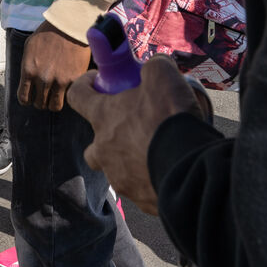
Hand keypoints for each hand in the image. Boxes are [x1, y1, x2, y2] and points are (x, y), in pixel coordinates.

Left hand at [17, 22, 91, 111]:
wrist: (69, 26)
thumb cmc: (48, 33)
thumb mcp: (29, 47)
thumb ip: (27, 65)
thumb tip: (27, 80)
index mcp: (28, 70)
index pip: (24, 98)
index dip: (27, 100)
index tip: (31, 97)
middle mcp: (42, 78)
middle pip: (39, 104)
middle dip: (41, 101)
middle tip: (45, 95)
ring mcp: (59, 81)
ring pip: (54, 106)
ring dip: (53, 102)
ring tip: (56, 95)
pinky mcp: (74, 80)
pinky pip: (69, 97)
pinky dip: (67, 94)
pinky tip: (67, 86)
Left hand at [67, 55, 207, 214]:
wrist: (189, 169)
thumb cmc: (168, 118)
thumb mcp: (163, 75)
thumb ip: (154, 66)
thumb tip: (156, 66)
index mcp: (103, 117)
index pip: (77, 96)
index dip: (85, 84)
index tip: (97, 80)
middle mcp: (104, 150)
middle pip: (93, 145)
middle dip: (107, 136)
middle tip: (131, 127)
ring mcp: (120, 178)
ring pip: (117, 168)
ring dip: (131, 159)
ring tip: (157, 151)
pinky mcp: (140, 200)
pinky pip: (141, 187)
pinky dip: (151, 179)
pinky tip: (170, 170)